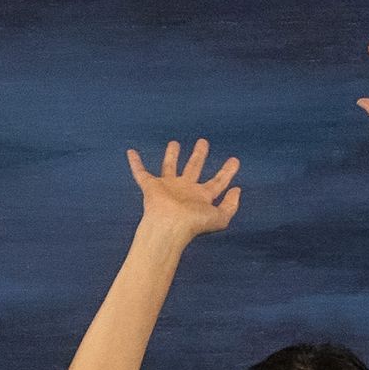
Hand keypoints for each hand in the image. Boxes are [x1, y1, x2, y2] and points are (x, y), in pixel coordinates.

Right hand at [124, 139, 241, 247]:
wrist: (169, 226)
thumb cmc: (193, 224)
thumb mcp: (220, 217)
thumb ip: (231, 205)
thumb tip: (237, 190)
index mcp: (201, 197)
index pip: (217, 182)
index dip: (227, 172)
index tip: (235, 160)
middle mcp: (185, 191)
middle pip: (193, 168)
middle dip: (198, 155)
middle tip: (203, 142)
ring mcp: (167, 188)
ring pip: (169, 167)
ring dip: (171, 155)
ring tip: (174, 143)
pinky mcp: (151, 187)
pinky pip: (140, 172)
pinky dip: (135, 163)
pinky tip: (131, 152)